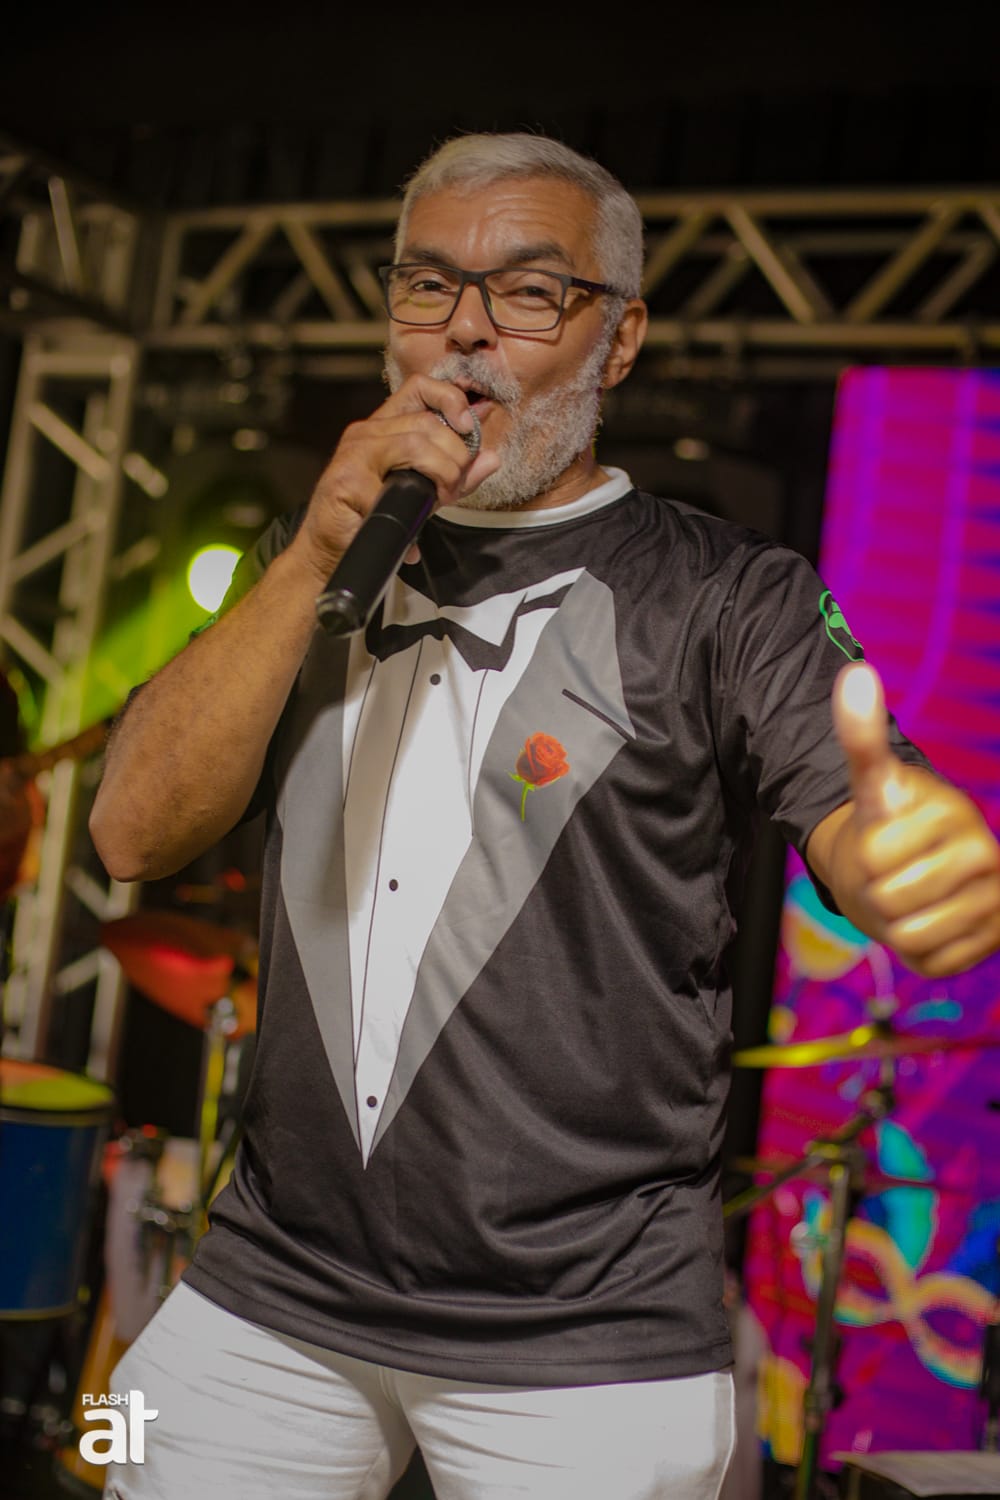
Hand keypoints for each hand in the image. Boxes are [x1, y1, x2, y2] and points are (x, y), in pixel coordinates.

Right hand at [292, 375, 500, 582]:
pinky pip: (394, 485)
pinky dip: (411, 508)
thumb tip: (491, 458)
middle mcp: (366, 432)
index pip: (420, 387)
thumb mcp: (425, 494)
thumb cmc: (374, 521)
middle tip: (452, 488)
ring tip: (438, 499)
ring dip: (440, 474)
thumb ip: (456, 476)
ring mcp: (353, 453)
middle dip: (454, 457)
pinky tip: (410, 527)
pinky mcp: (345, 478)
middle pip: (428, 423)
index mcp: (384, 427)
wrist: (332, 554)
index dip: (449, 399)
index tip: (467, 427)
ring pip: (415, 443)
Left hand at [826, 662, 999, 976]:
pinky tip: (929, 923)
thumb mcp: (872, 783)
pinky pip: (928, 962)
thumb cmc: (892, 824)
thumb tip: (855, 672)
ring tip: (909, 899)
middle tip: (894, 875)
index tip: (885, 840)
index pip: (875, 859)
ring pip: (907, 936)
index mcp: (958, 818)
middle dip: (877, 892)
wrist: (918, 870)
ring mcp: (995, 907)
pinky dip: (916, 951)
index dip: (865, 854)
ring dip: (894, 924)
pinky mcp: (989, 946)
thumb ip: (861, 734)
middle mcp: (988, 859)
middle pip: (890, 901)